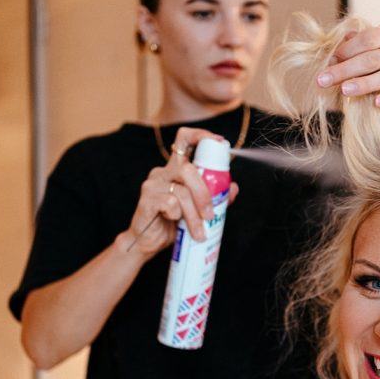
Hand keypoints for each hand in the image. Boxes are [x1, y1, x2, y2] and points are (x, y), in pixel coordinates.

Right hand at [127, 127, 239, 256]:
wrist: (149, 243)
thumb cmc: (172, 224)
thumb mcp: (197, 210)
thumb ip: (214, 198)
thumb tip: (233, 187)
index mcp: (175, 169)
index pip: (184, 140)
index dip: (201, 135)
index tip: (219, 142)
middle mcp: (163, 172)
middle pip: (188, 170)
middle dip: (204, 195)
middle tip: (210, 216)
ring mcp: (153, 184)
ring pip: (182, 192)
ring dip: (194, 214)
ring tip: (198, 232)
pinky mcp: (147, 200)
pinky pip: (170, 203)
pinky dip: (177, 215)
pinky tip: (174, 221)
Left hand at [315, 23, 379, 109]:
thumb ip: (360, 43)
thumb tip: (335, 47)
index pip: (367, 38)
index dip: (347, 49)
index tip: (329, 61)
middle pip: (371, 59)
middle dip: (345, 69)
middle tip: (322, 80)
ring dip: (363, 84)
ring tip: (344, 91)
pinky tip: (376, 103)